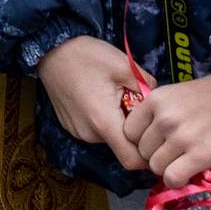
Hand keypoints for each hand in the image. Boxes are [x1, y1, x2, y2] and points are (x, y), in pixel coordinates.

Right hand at [37, 35, 146, 169]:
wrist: (52, 50)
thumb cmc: (86, 56)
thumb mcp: (124, 66)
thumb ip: (147, 86)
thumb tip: (158, 102)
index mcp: (104, 122)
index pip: (132, 160)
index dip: (149, 155)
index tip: (158, 140)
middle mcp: (90, 134)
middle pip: (122, 148)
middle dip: (135, 132)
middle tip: (138, 105)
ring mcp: (79, 132)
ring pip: (110, 138)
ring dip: (120, 124)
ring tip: (119, 96)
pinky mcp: (72, 126)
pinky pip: (96, 131)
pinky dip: (106, 120)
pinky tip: (103, 97)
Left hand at [124, 74, 210, 186]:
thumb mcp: (177, 94)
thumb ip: (159, 113)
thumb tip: (147, 141)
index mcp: (155, 100)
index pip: (129, 132)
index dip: (141, 141)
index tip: (156, 143)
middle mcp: (164, 119)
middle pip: (143, 152)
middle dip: (156, 156)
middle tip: (175, 153)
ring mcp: (180, 138)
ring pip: (156, 168)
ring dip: (168, 169)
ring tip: (184, 161)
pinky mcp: (199, 156)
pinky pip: (172, 178)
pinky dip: (177, 180)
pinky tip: (188, 173)